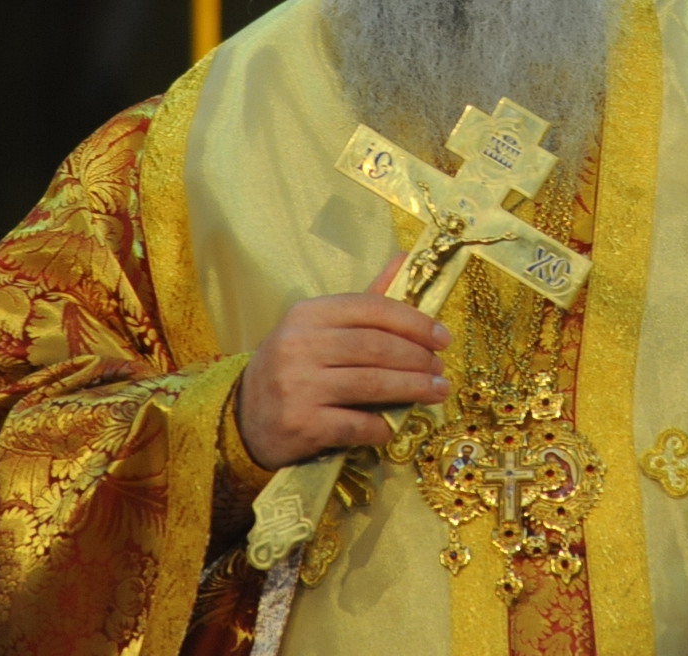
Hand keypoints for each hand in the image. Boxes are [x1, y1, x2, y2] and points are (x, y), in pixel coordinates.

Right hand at [235, 256, 449, 468]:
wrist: (244, 417)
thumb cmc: (295, 366)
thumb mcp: (321, 327)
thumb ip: (366, 300)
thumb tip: (406, 259)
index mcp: (308, 314)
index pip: (372, 309)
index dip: (414, 322)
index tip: (442, 337)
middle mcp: (300, 345)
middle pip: (376, 347)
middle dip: (418, 359)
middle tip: (441, 370)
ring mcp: (298, 385)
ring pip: (372, 384)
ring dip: (413, 390)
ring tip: (436, 393)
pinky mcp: (301, 423)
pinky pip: (356, 424)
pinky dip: (381, 427)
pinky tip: (392, 427)